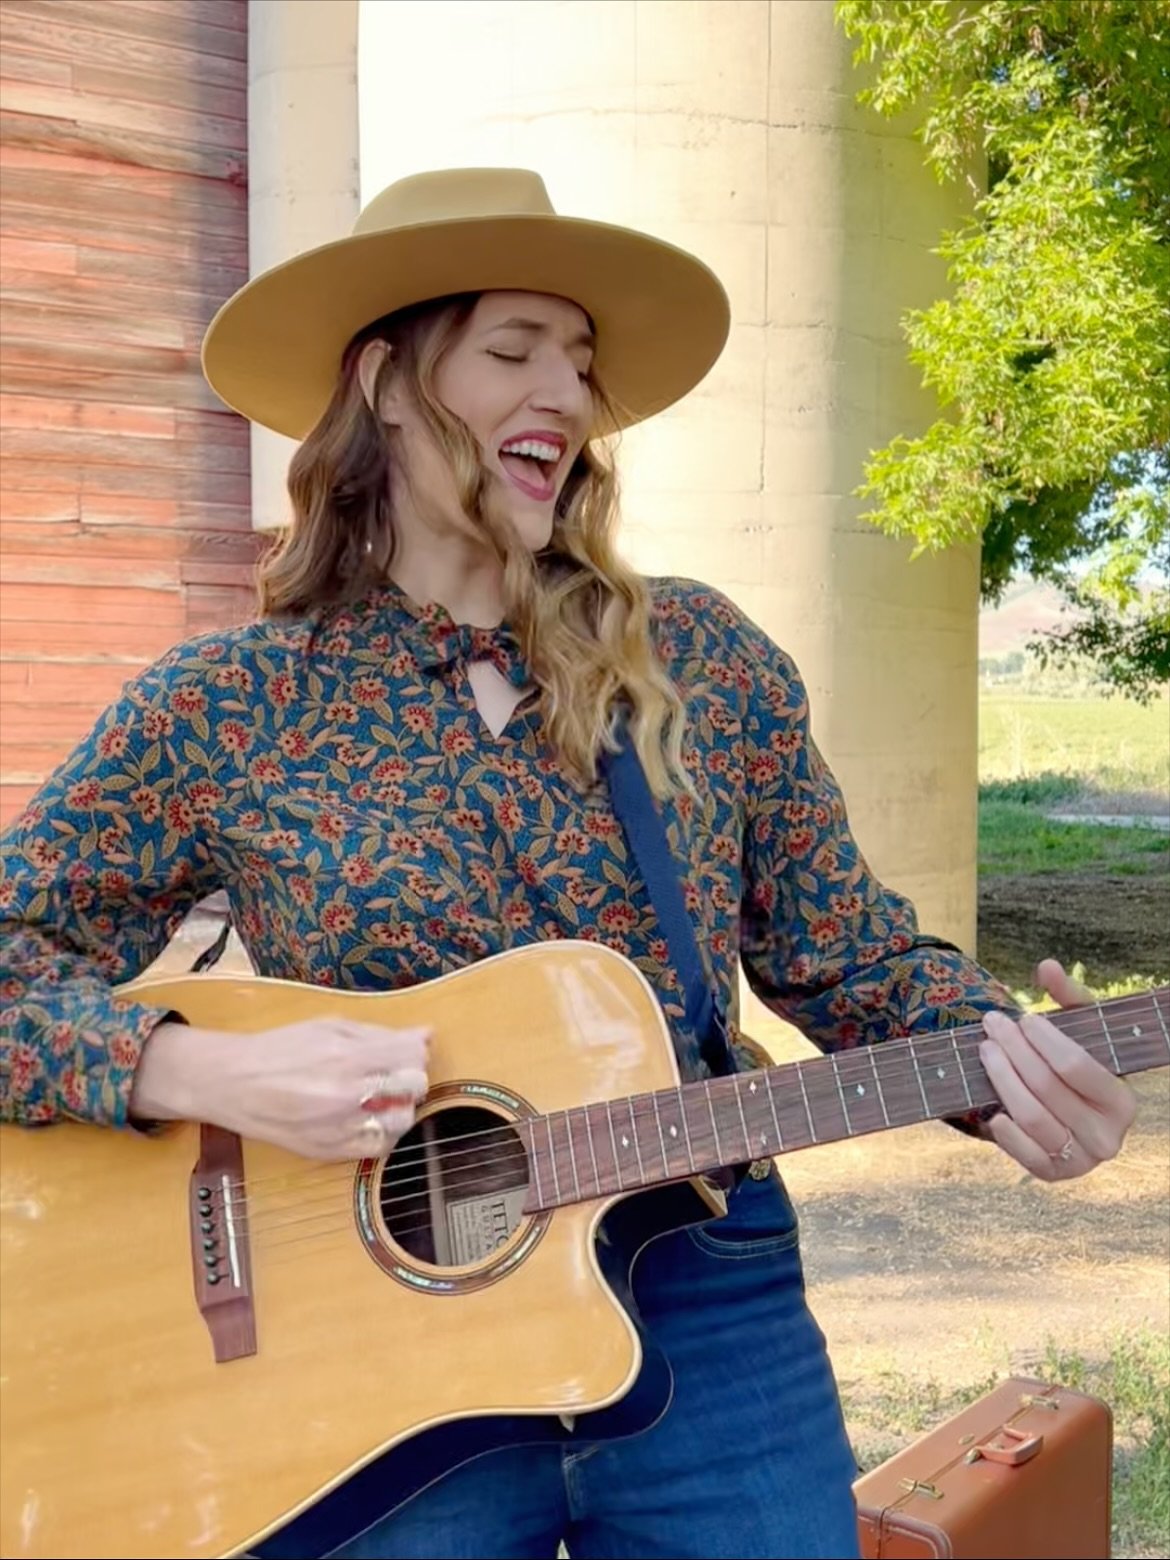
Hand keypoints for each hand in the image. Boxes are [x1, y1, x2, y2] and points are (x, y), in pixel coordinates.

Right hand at [132, 1016, 429, 1161]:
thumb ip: (380, 1033)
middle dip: (410, 1076)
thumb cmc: (280, 1049)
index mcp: (348, 1057)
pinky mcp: (330, 1152)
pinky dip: (380, 1133)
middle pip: (415, 1088)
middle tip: (393, 1072)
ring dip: (398, 1106)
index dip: (414, 1050)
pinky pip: (378, 1148)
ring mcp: (340, 1127)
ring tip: (378, 1096)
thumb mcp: (330, 1027)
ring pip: (401, 1121)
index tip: (404, 1049)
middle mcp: (347, 1095)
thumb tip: (425, 1035)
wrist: (234, 1084)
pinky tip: (365, 1118)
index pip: (413, 1055)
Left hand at [978, 958, 1135, 1180]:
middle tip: (992, 1024)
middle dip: (1014, 1051)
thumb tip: (1047, 967)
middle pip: (1047, 1088)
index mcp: (1121, 1101)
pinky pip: (1025, 1155)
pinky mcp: (1054, 1174)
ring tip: (986, 1050)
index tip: (1023, 1018)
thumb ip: (1068, 996)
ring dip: (1002, 1079)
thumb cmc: (1074, 1065)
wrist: (1070, 1114)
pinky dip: (1007, 1133)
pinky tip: (993, 1111)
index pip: (1076, 1066)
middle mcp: (1108, 1136)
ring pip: (1031, 1117)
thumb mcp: (1080, 1029)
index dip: (1044, 1040)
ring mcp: (1081, 1160)